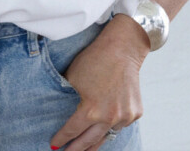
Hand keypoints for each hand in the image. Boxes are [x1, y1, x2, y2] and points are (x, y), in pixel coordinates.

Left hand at [50, 16, 148, 150]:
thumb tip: (58, 109)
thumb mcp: (73, 77)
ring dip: (94, 143)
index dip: (62, 139)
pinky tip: (103, 130)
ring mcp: (124, 117)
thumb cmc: (95, 59)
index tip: (54, 145)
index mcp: (91, 110)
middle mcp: (109, 117)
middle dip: (76, 149)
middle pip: (88, 141)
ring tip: (85, 149)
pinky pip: (120, 125)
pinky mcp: (135, 113)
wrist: (122, 48)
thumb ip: (67, 96)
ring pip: (106, 136)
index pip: (72, 131)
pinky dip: (111, 127)